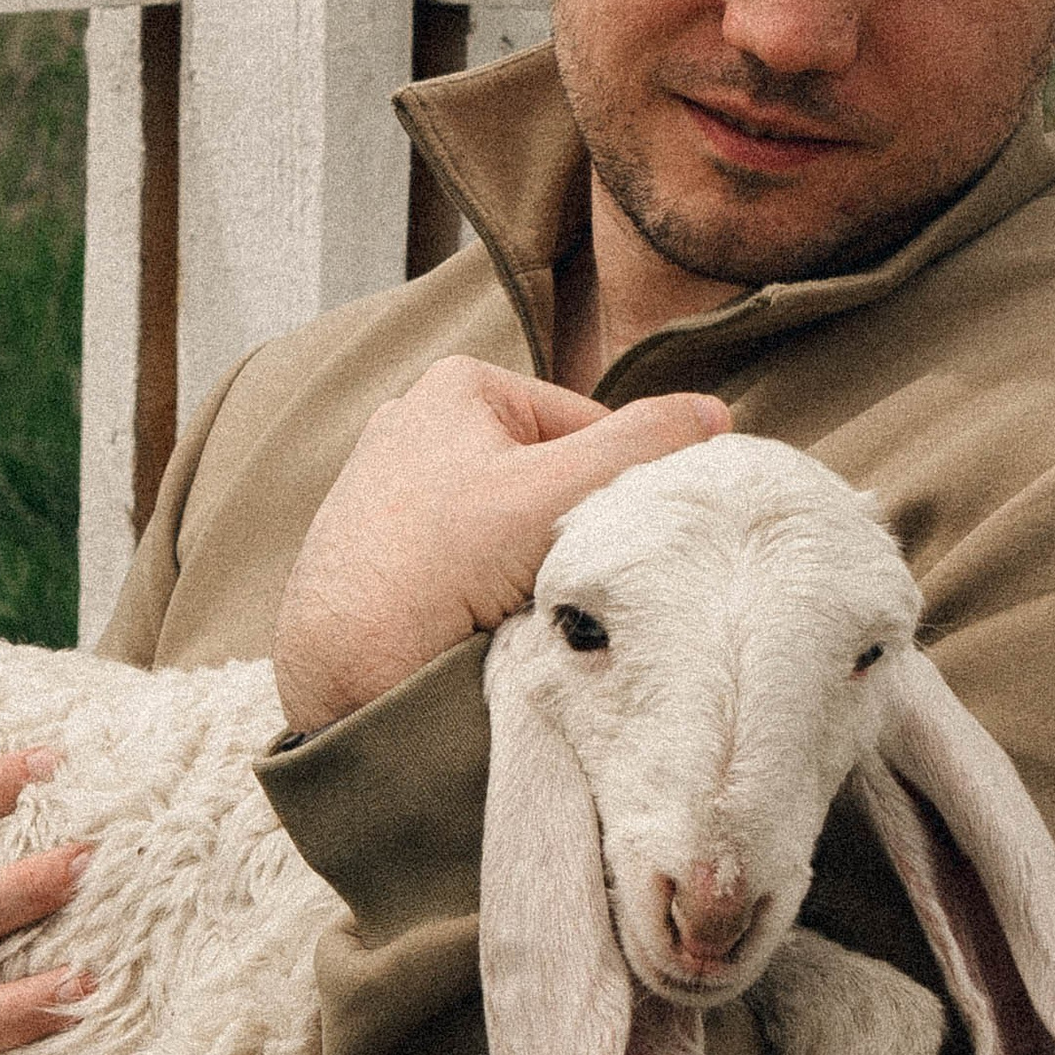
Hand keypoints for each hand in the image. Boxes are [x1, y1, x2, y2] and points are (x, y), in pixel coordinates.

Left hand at [272, 356, 732, 735]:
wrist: (341, 670)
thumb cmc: (435, 569)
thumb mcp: (556, 494)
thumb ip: (641, 447)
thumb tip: (713, 414)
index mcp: (458, 384)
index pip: (588, 430)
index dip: (614, 491)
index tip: (608, 544)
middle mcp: (415, 422)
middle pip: (546, 477)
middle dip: (565, 530)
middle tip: (561, 582)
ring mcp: (390, 487)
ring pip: (508, 525)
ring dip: (528, 566)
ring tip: (514, 608)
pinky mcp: (375, 548)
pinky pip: (464, 561)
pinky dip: (483, 590)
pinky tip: (476, 622)